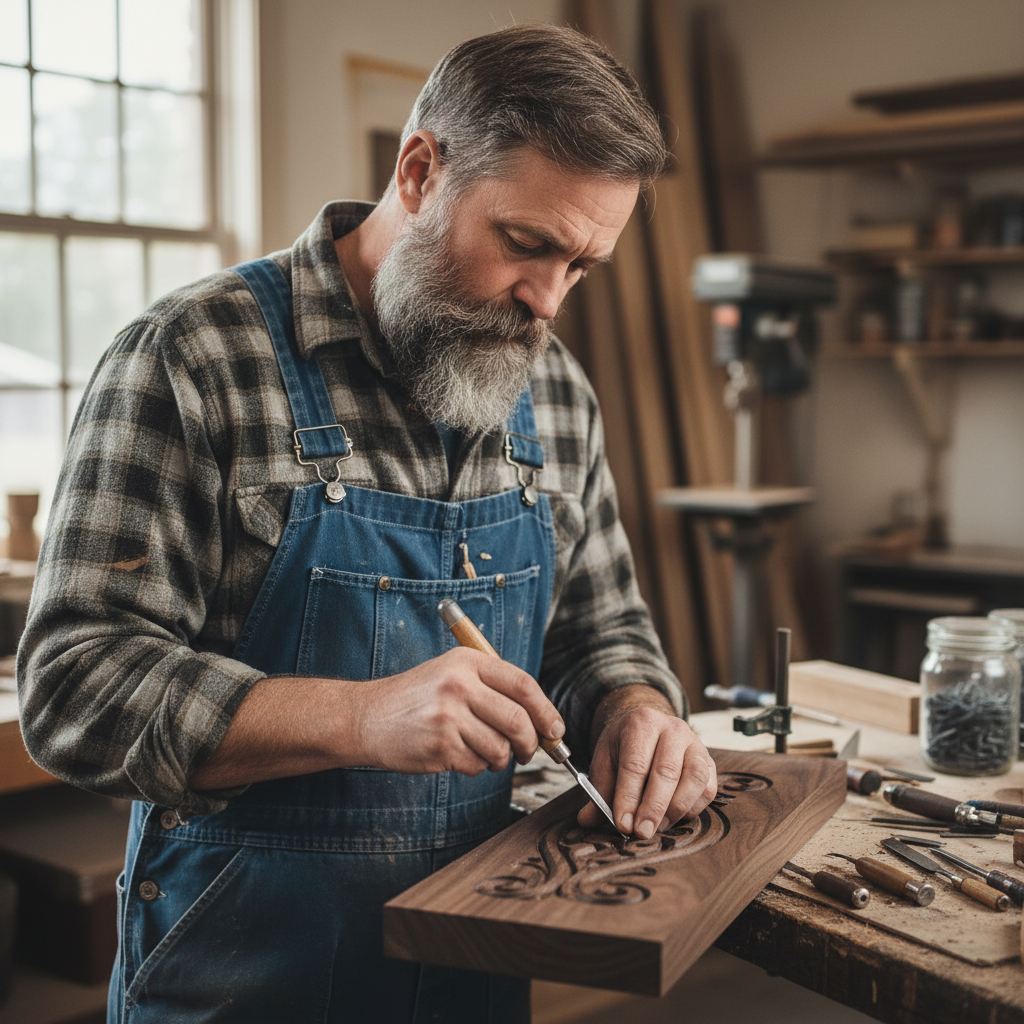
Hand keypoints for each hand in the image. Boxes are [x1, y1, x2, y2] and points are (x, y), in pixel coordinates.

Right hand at [357, 647, 563, 776]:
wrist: (368, 717)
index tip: (555, 729)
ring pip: (500, 748)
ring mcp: (448, 716)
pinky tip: (457, 754)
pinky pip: (477, 765)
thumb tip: (542, 721)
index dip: (546, 711)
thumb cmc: (417, 698)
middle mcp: (459, 685)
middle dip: (530, 743)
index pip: (523, 685)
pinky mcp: (439, 746)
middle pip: (518, 720)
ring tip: (482, 751)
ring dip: (498, 758)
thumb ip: (493, 689)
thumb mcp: (452, 673)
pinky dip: (475, 767)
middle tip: (526, 751)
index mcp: (468, 662)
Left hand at [578, 686, 716, 836]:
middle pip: (667, 772)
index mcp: (641, 723)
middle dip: (652, 808)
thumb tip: (587, 820)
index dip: (628, 797)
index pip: (635, 764)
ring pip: (694, 779)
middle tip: (641, 833)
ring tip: (656, 827)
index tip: (622, 824)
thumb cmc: (625, 748)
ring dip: (675, 809)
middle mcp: (672, 729)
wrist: (648, 727)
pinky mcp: (710, 761)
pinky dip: (692, 809)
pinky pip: (707, 789)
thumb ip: (599, 791)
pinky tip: (674, 818)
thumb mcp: (605, 761)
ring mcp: (695, 743)